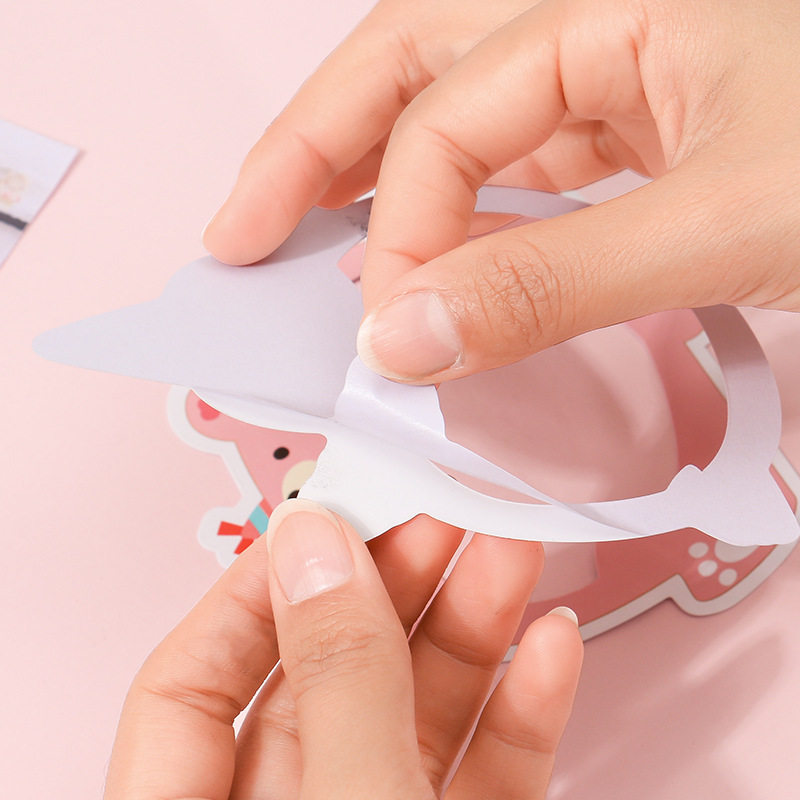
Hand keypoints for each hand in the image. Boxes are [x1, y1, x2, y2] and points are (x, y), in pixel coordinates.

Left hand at [104, 500, 582, 798]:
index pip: (191, 682)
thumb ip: (336, 684)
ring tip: (511, 544)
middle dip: (392, 582)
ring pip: (413, 711)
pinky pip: (482, 772)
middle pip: (323, 675)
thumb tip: (318, 545)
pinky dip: (521, 711)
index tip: (328, 514)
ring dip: (471, 626)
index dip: (258, 586)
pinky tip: (551, 648)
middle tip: (440, 504)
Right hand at [204, 0, 799, 383]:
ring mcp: (613, 85)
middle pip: (409, 69)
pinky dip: (458, 225)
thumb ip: (554, 281)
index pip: (446, 109)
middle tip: (241, 230)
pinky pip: (514, 177)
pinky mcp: (632, 150)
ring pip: (454, 123)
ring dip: (375, 186)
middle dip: (315, 150)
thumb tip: (403, 340)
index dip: (401, 224)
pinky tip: (427, 264)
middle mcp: (599, 23)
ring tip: (304, 243)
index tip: (390, 332)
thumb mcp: (728, 221)